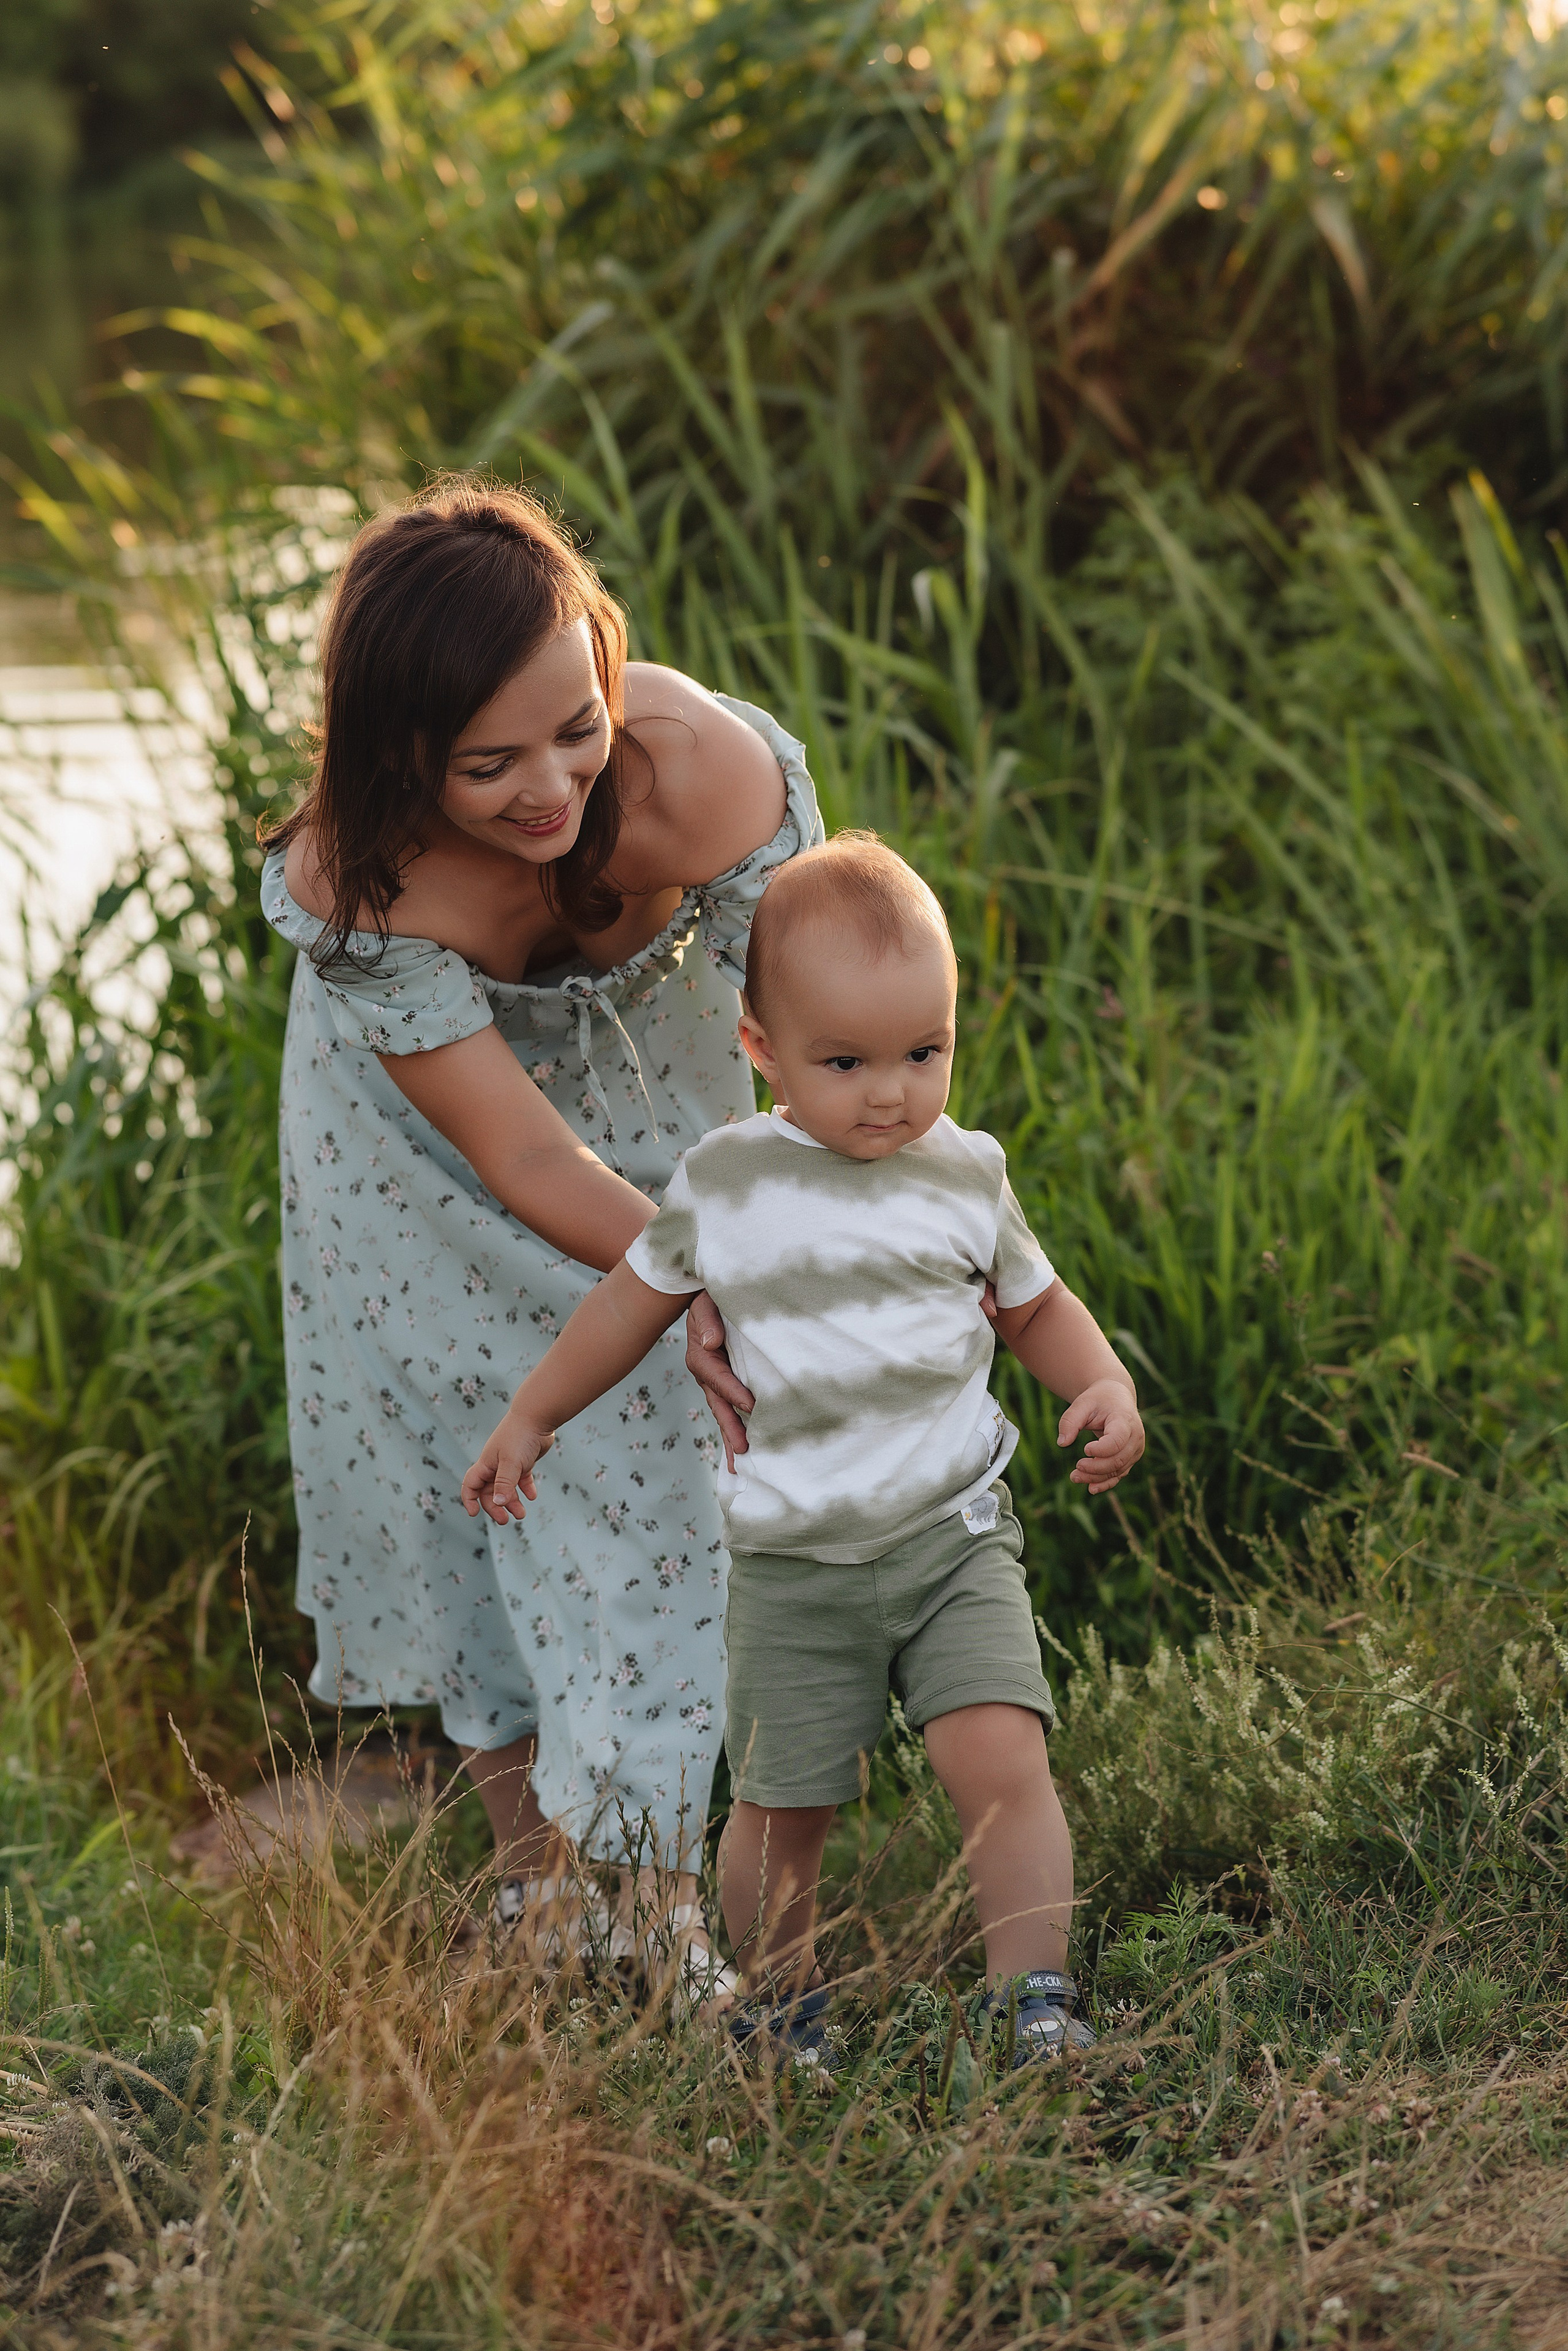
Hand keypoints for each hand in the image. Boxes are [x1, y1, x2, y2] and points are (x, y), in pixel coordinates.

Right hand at [461, 1408, 555, 1525]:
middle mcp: (495, 1464)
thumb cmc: (520, 1437)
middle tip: (506, 1520)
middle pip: (489, 1491)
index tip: (474, 1514)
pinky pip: (522, 1479)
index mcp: (486, 1464)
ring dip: (512, 1501)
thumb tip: (497, 1504)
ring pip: (507, 1487)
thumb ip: (504, 1484)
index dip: (469, 1499)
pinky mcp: (525, 1460)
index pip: (470, 1484)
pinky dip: (525, 1488)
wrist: (538, 1416)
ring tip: (521, 1515)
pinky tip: (532, 1496)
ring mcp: (510, 1462)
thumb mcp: (511, 1463)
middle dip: (495, 1507)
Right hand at [685, 1290, 752, 1472]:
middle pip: (718, 1404)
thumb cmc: (710, 1296)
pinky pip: (731, 1408)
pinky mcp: (727, 1383)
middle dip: (730, 1428)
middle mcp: (706, 1373)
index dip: (734, 1391)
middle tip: (743, 1450)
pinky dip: (738, 1428)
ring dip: (733, 1436)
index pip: (718, 1376)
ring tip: (741, 1465)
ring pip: (724, 1412)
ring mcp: (716, 1381)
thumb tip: (711, 1342)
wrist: (707, 1295)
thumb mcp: (705, 1301)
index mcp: (702, 1355)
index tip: (752, 1406)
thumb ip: (707, 1319)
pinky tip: (746, 1450)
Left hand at [1058, 1380, 1143, 1493]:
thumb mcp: (1081, 1404)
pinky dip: (1105, 1483)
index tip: (1085, 1449)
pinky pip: (1119, 1474)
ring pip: (1118, 1470)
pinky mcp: (1130, 1458)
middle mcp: (1135, 1436)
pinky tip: (1090, 1488)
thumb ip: (1070, 1421)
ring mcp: (1135, 1449)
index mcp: (1125, 1420)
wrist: (1115, 1397)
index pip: (1117, 1441)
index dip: (1101, 1450)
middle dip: (1096, 1468)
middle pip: (1118, 1460)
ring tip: (1074, 1477)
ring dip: (1096, 1478)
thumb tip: (1062, 1443)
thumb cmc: (1098, 1399)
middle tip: (1076, 1467)